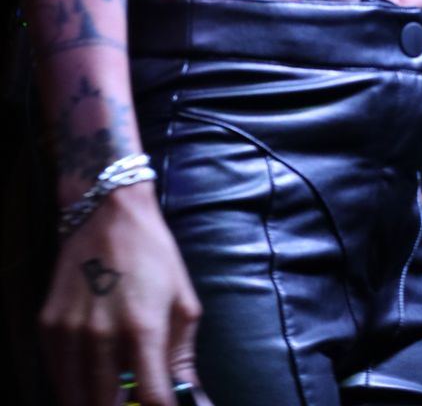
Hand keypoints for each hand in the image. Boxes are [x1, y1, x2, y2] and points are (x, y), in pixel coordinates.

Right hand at [39, 184, 208, 405]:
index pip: (151, 399)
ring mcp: (70, 334)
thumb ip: (182, 358)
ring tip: (112, 391)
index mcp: (144, 329)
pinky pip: (57, 378)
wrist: (108, 214)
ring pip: (77, 400)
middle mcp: (102, 336)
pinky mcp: (48, 329)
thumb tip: (195, 401)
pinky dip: (73, 387)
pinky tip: (89, 379)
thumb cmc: (154, 256)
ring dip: (95, 402)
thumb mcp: (182, 301)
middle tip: (134, 399)